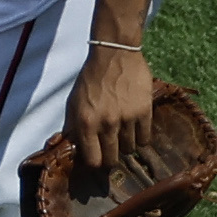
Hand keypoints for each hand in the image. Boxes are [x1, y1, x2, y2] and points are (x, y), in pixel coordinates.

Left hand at [64, 44, 153, 169]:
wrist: (114, 54)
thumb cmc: (91, 78)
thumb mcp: (73, 101)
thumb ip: (72, 125)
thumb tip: (71, 146)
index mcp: (85, 122)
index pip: (92, 159)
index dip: (94, 162)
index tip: (96, 158)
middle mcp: (106, 124)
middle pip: (112, 158)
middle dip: (110, 157)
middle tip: (110, 149)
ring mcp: (127, 119)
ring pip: (129, 149)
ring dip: (125, 145)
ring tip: (122, 134)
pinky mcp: (145, 112)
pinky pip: (145, 138)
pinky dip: (140, 138)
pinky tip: (135, 130)